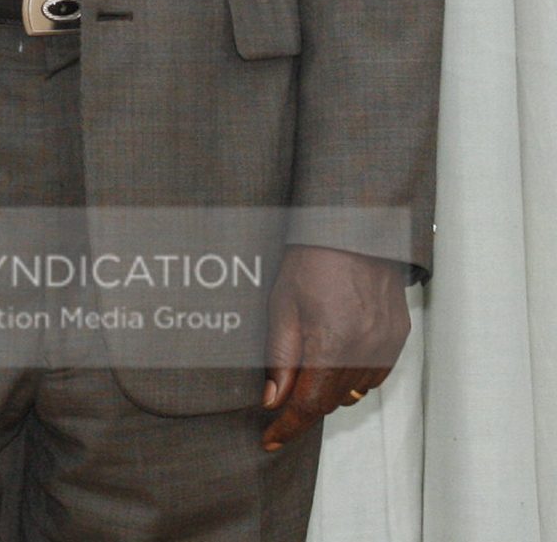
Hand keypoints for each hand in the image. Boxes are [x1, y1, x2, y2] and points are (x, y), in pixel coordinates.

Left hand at [261, 244, 409, 450]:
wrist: (355, 230)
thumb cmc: (311, 259)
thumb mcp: (282, 304)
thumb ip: (279, 356)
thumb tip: (272, 399)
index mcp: (332, 344)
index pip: (308, 403)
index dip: (288, 426)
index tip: (270, 439)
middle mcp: (365, 351)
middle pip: (331, 401)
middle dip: (303, 407)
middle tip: (279, 403)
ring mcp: (386, 346)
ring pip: (354, 390)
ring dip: (328, 391)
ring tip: (305, 373)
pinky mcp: (398, 338)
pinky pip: (374, 374)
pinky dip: (353, 376)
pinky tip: (335, 360)